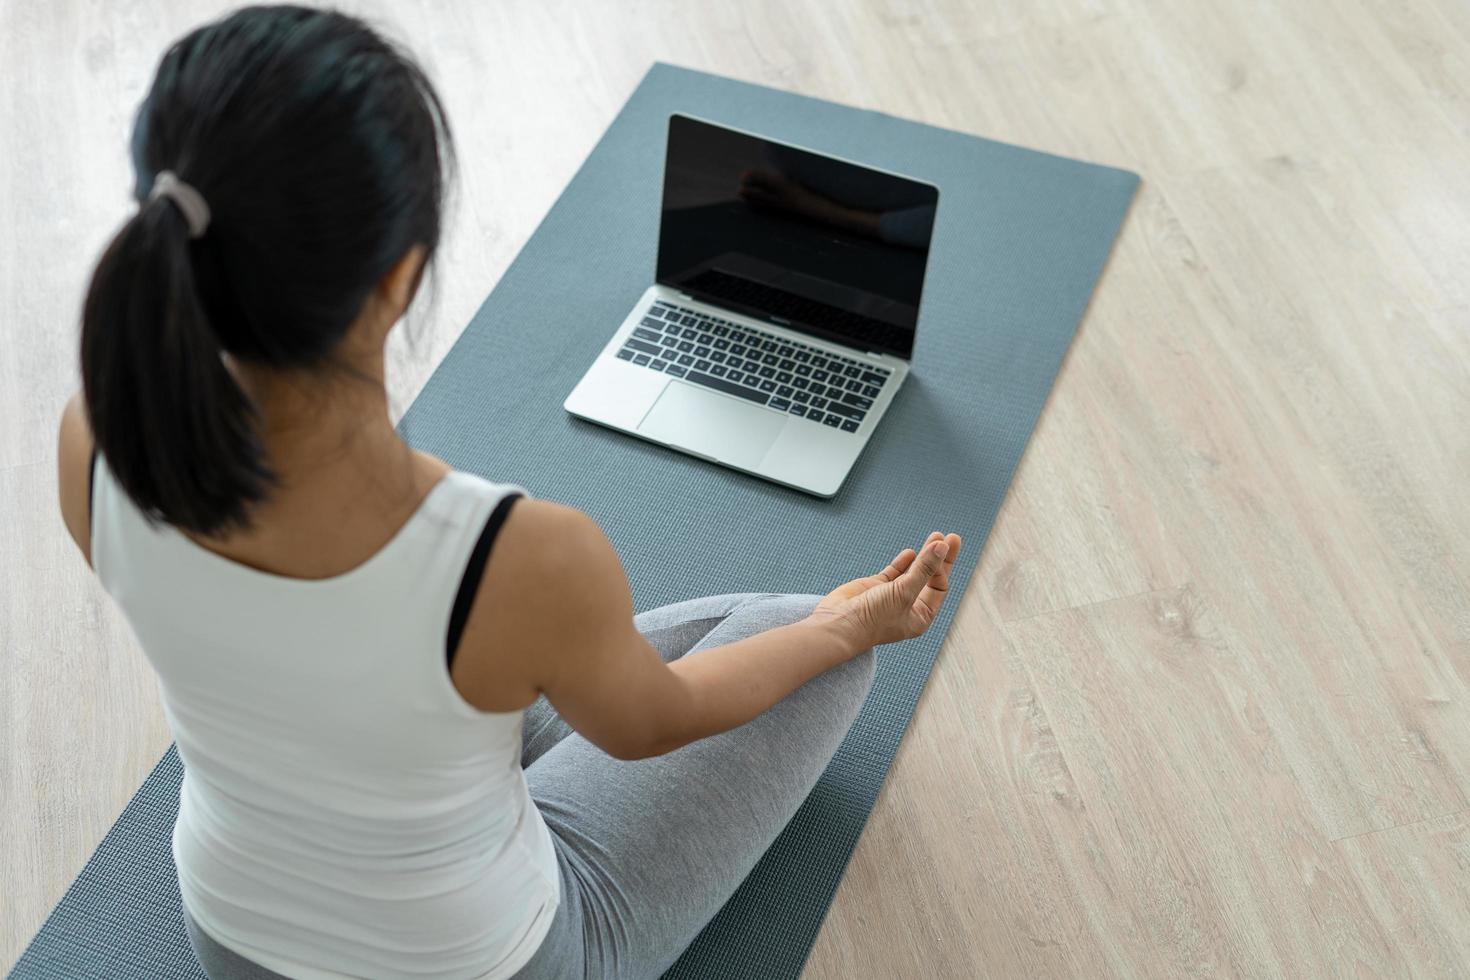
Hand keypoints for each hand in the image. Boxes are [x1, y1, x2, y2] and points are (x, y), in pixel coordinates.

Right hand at [808, 532, 962, 649]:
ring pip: (914, 571)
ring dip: (924, 555)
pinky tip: (911, 552)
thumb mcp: (905, 592)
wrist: (839, 624)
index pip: (939, 587)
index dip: (941, 568)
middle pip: (931, 578)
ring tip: (935, 536)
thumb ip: (924, 568)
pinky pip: (895, 571)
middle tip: (951, 537)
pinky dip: (903, 561)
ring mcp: (892, 595)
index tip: (940, 550)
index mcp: (920, 617)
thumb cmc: (874, 618)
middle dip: (941, 558)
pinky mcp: (876, 587)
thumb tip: (942, 546)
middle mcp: (908, 607)